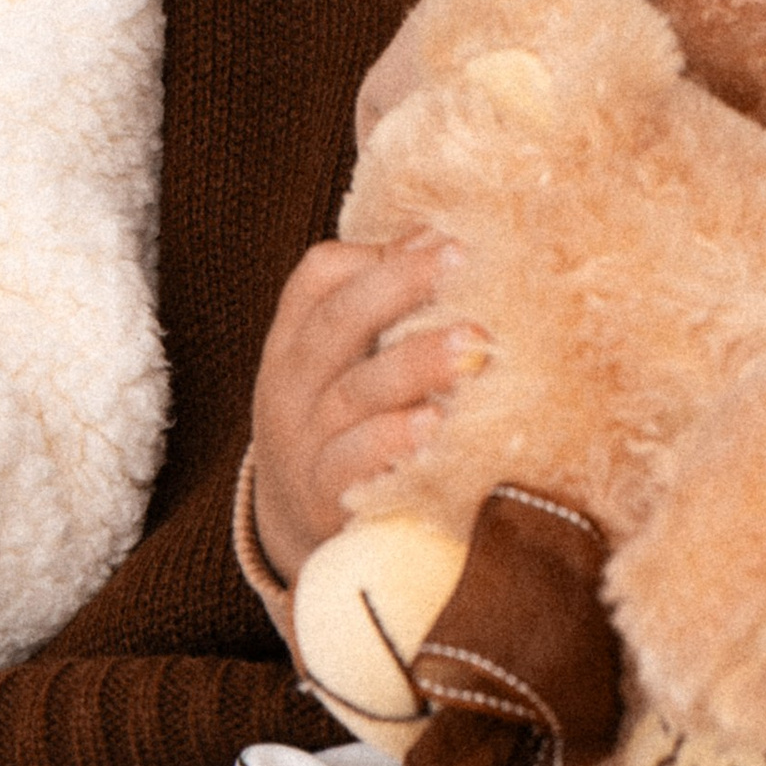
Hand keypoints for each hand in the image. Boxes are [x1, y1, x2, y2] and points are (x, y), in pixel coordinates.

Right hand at [249, 235, 483, 585]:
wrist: (293, 531)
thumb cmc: (338, 427)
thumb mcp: (342, 364)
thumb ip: (381, 305)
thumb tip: (439, 235)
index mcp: (295, 341)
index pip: (319, 278)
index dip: (379, 255)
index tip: (444, 240)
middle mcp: (292, 385)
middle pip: (338, 322)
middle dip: (401, 285)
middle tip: (463, 261)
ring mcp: (304, 442)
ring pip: (355, 392)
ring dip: (416, 363)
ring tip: (474, 344)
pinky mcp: (325, 498)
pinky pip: (355, 463)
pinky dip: (394, 442)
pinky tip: (437, 424)